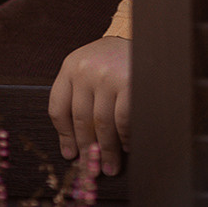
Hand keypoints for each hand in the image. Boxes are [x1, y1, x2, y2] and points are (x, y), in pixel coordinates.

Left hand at [48, 35, 127, 175]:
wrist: (149, 38)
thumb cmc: (118, 58)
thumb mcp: (92, 68)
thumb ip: (80, 96)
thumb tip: (74, 144)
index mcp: (71, 65)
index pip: (59, 108)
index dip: (64, 136)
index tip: (70, 154)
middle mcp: (86, 69)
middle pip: (80, 120)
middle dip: (86, 150)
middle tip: (91, 168)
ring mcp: (108, 76)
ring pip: (101, 124)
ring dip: (106, 151)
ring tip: (109, 166)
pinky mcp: (129, 83)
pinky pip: (123, 121)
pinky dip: (124, 138)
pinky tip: (125, 147)